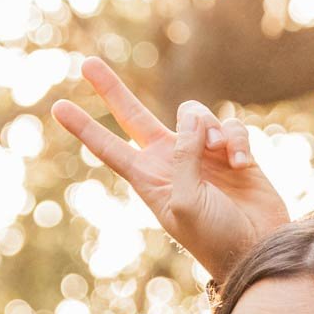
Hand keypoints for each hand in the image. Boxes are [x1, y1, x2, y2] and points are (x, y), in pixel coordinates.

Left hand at [53, 59, 289, 283]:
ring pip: (193, 114)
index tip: (57, 107)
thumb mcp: (185, 202)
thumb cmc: (214, 237)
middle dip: (111, 89)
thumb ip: (182, 157)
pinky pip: (230, 128)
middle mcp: (171, 161)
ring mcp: (201, 154)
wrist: (257, 251)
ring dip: (208, 126)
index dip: (83, 127)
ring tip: (221, 152)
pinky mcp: (233, 152)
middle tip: (87, 62)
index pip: (108, 147)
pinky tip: (242, 165)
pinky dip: (236, 140)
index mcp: (148, 178)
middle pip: (134, 116)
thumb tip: (192, 119)